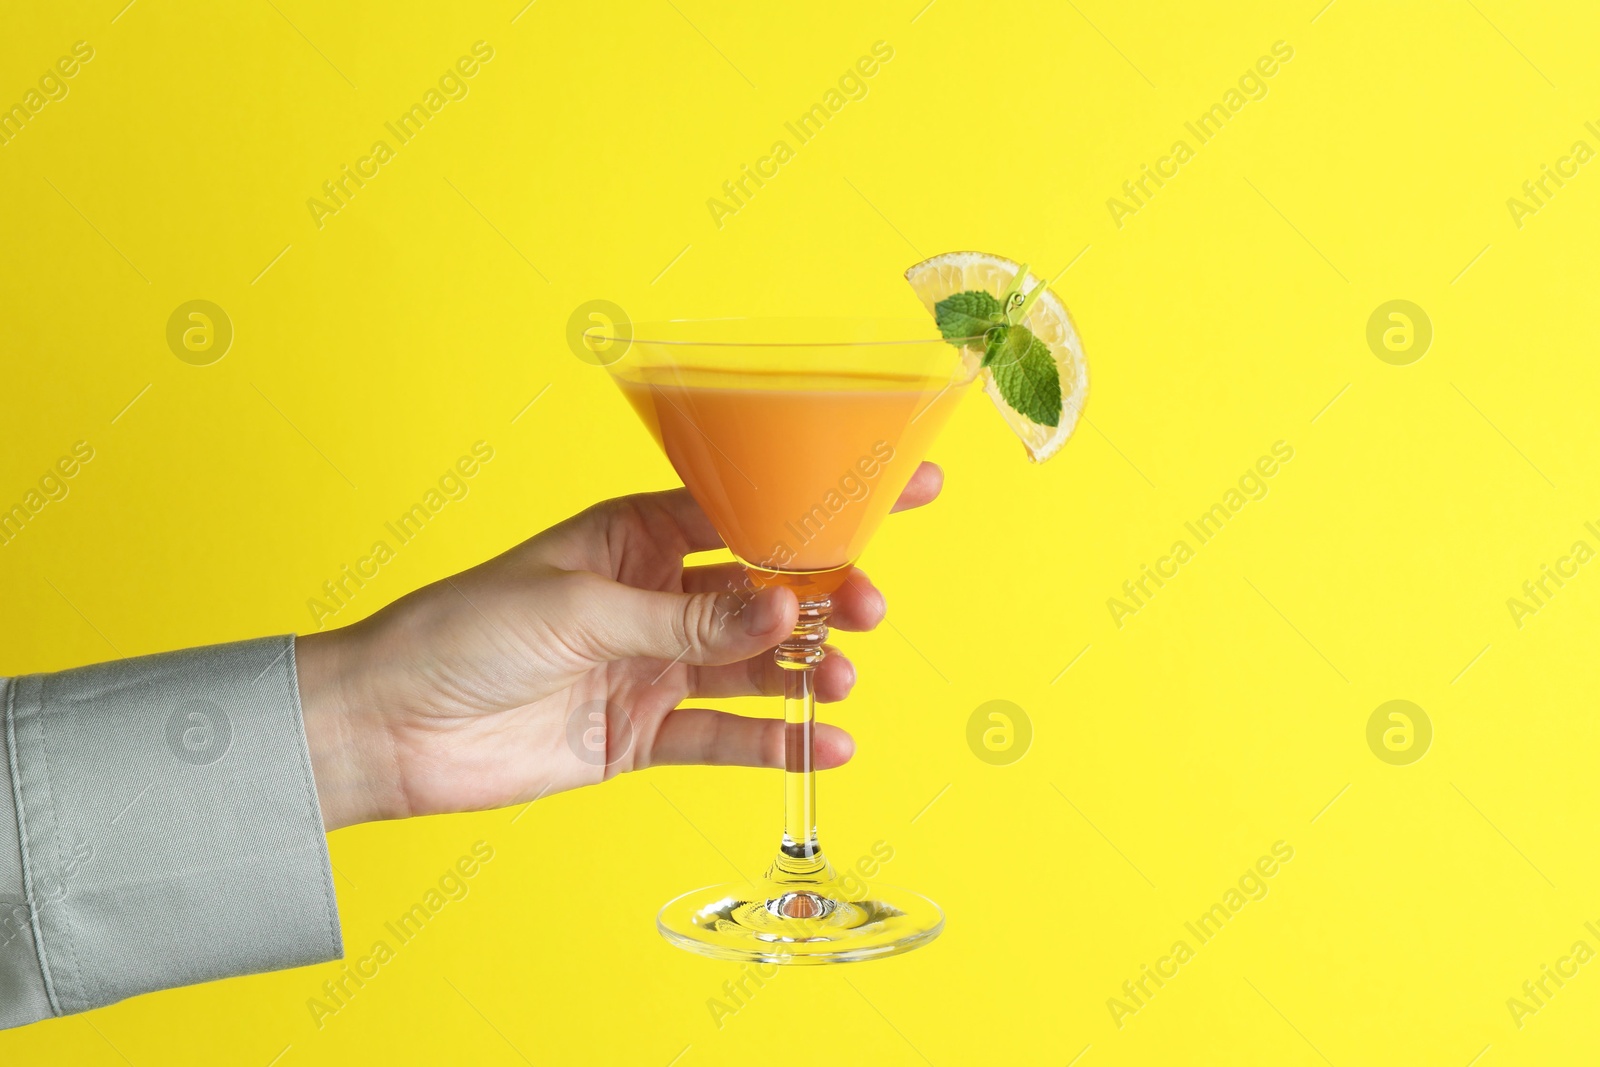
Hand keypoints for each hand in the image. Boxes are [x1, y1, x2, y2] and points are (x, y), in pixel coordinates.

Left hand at [296, 463, 943, 830]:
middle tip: (868, 608)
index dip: (822, 501)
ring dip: (806, 671)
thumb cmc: (461, 633)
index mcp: (636, 536)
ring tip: (843, 679)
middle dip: (825, 596)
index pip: (747, 509)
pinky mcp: (641, 734)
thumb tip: (784, 615)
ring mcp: (653, 666)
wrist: (389, 727)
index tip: (903, 488)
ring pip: (754, 666)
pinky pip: (722, 737)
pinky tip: (824, 746)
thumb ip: (685, 621)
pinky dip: (773, 743)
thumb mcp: (580, 610)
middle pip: (765, 592)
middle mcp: (656, 597)